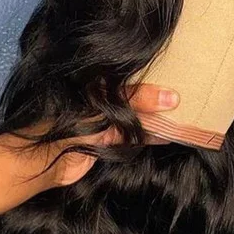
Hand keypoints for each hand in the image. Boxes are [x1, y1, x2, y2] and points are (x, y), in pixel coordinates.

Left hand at [1, 83, 179, 189]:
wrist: (43, 159)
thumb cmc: (69, 121)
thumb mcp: (106, 105)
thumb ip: (138, 99)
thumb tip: (172, 98)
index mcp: (96, 81)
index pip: (131, 74)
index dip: (154, 74)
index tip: (180, 74)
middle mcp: (102, 98)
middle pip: (136, 95)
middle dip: (159, 98)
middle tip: (189, 95)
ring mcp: (105, 120)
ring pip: (137, 117)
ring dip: (158, 119)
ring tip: (185, 116)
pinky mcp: (107, 141)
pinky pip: (133, 136)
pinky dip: (150, 136)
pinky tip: (169, 135)